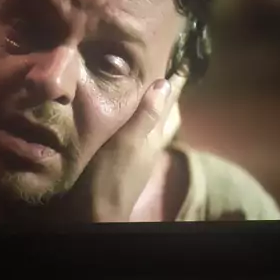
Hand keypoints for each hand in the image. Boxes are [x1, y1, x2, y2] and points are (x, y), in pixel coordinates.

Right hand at [62, 73, 185, 222]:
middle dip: (169, 98)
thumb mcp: (127, 143)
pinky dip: (138, 125)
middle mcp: (148, 147)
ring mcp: (137, 159)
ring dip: (153, 111)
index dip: (175, 85)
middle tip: (170, 76)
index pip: (168, 105)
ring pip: (152, 128)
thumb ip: (144, 115)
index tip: (184, 63)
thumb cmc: (109, 179)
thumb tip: (165, 83)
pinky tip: (128, 123)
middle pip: (166, 117)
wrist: (95, 216)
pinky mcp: (124, 167)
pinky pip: (137, 138)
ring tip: (149, 95)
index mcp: (152, 137)